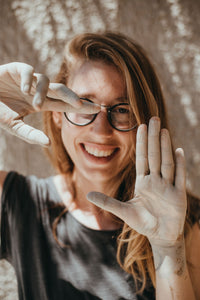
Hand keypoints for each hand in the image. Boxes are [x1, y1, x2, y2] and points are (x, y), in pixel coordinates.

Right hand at [0, 62, 98, 145]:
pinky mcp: (17, 69)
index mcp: (40, 103)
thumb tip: (49, 144)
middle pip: (61, 91)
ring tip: (34, 104)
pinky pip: (28, 70)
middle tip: (82, 104)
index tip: (97, 110)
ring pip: (45, 81)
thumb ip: (30, 135)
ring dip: (42, 92)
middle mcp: (38, 91)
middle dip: (73, 96)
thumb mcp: (13, 126)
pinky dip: (28, 79)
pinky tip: (24, 88)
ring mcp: (28, 80)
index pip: (64, 104)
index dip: (80, 106)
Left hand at [87, 117, 186, 247]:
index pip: (141, 158)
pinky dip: (179, 165)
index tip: (140, 126)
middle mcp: (155, 181)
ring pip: (166, 162)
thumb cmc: (143, 222)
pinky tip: (178, 150)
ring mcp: (167, 187)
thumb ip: (107, 202)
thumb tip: (88, 195)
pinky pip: (179, 177)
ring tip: (163, 131)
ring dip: (165, 147)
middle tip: (154, 119)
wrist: (160, 236)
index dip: (141, 142)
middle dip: (153, 137)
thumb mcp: (123, 211)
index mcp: (143, 182)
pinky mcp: (178, 196)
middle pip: (154, 155)